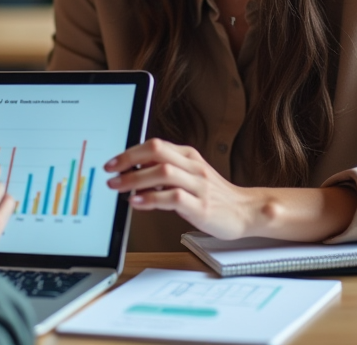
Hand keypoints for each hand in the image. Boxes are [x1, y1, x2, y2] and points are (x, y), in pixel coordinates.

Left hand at [105, 138, 255, 239]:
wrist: (245, 211)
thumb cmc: (214, 196)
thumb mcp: (190, 176)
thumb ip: (166, 170)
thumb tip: (134, 168)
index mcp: (189, 156)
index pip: (155, 145)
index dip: (130, 151)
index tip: (112, 162)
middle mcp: (193, 167)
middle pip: (157, 152)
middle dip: (128, 159)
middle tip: (110, 171)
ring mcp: (198, 186)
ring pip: (163, 172)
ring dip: (135, 178)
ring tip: (118, 186)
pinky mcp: (201, 206)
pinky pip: (173, 197)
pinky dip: (152, 198)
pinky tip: (137, 202)